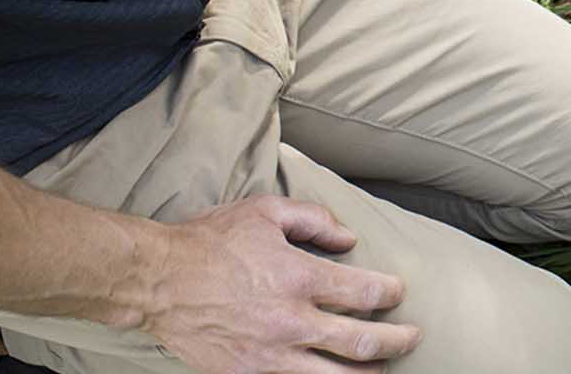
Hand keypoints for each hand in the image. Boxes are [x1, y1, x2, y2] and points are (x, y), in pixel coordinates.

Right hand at [146, 196, 419, 373]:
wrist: (158, 280)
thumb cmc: (210, 241)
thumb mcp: (265, 211)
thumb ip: (313, 220)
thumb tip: (348, 238)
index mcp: (299, 277)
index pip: (366, 292)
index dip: (391, 293)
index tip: (398, 293)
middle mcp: (291, 321)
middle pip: (363, 343)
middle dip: (397, 342)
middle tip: (412, 338)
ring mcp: (271, 355)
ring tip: (382, 370)